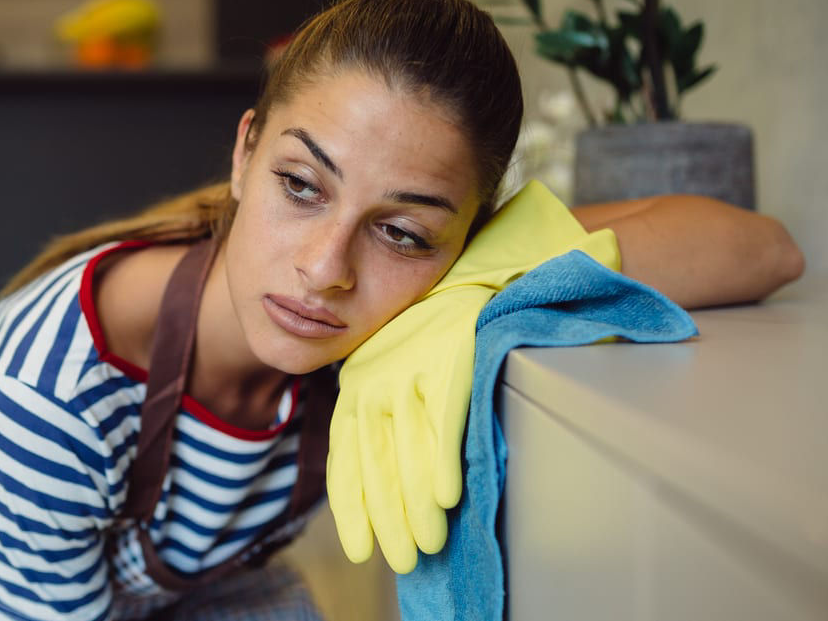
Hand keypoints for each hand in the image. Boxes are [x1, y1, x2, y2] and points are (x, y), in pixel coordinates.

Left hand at [327, 181, 619, 572]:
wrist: (478, 267)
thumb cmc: (440, 322)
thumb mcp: (399, 363)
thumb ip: (391, 413)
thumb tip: (400, 477)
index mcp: (363, 378)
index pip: (349, 449)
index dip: (354, 499)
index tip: (357, 543)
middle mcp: (379, 374)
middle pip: (376, 458)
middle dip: (386, 514)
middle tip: (398, 559)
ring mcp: (412, 365)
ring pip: (409, 446)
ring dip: (416, 500)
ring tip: (424, 542)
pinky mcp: (448, 355)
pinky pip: (443, 415)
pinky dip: (444, 457)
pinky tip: (447, 495)